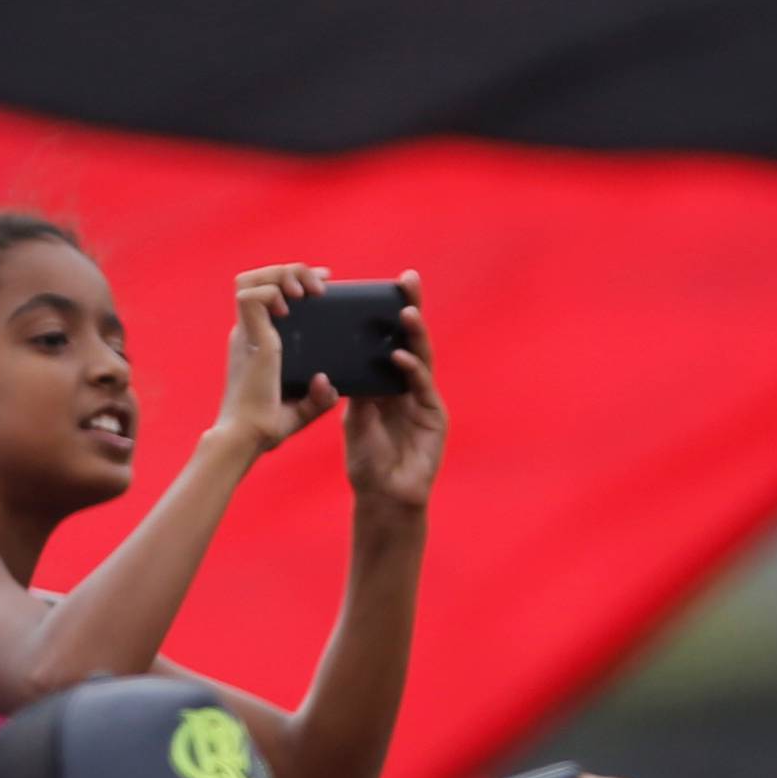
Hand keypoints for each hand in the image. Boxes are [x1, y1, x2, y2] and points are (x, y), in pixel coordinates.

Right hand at [216, 264, 337, 455]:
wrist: (249, 437)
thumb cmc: (267, 427)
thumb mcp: (302, 407)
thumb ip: (319, 397)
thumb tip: (328, 382)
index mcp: (256, 341)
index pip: (265, 294)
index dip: (291, 280)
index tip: (322, 285)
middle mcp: (247, 332)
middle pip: (256, 278)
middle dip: (290, 270)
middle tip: (320, 285)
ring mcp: (245, 333)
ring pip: (250, 280)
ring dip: (280, 275)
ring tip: (303, 291)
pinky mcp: (248, 337)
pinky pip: (251, 297)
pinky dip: (271, 293)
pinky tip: (288, 308)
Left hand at [343, 273, 447, 513]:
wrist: (383, 497)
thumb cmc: (367, 460)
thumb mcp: (353, 418)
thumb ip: (354, 390)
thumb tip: (342, 358)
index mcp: (387, 382)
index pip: (390, 339)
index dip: (390, 312)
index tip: (387, 283)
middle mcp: (409, 385)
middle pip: (410, 339)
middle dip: (411, 308)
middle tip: (407, 280)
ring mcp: (424, 399)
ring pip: (421, 358)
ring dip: (414, 335)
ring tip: (405, 312)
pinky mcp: (434, 416)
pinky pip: (421, 387)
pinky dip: (410, 370)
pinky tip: (399, 357)